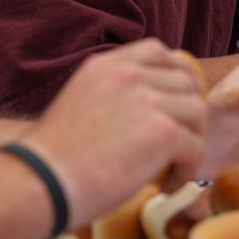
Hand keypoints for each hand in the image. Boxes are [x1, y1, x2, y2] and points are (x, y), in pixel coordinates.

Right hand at [23, 41, 205, 230]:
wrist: (42, 182)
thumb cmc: (54, 158)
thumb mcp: (80, 101)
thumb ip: (112, 94)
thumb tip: (147, 109)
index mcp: (106, 66)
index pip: (157, 51)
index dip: (176, 74)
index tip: (178, 99)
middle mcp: (129, 74)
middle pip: (185, 83)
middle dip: (187, 115)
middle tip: (176, 145)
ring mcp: (148, 100)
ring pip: (197, 114)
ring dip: (190, 143)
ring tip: (170, 169)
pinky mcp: (162, 132)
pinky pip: (195, 148)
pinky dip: (185, 171)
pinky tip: (165, 187)